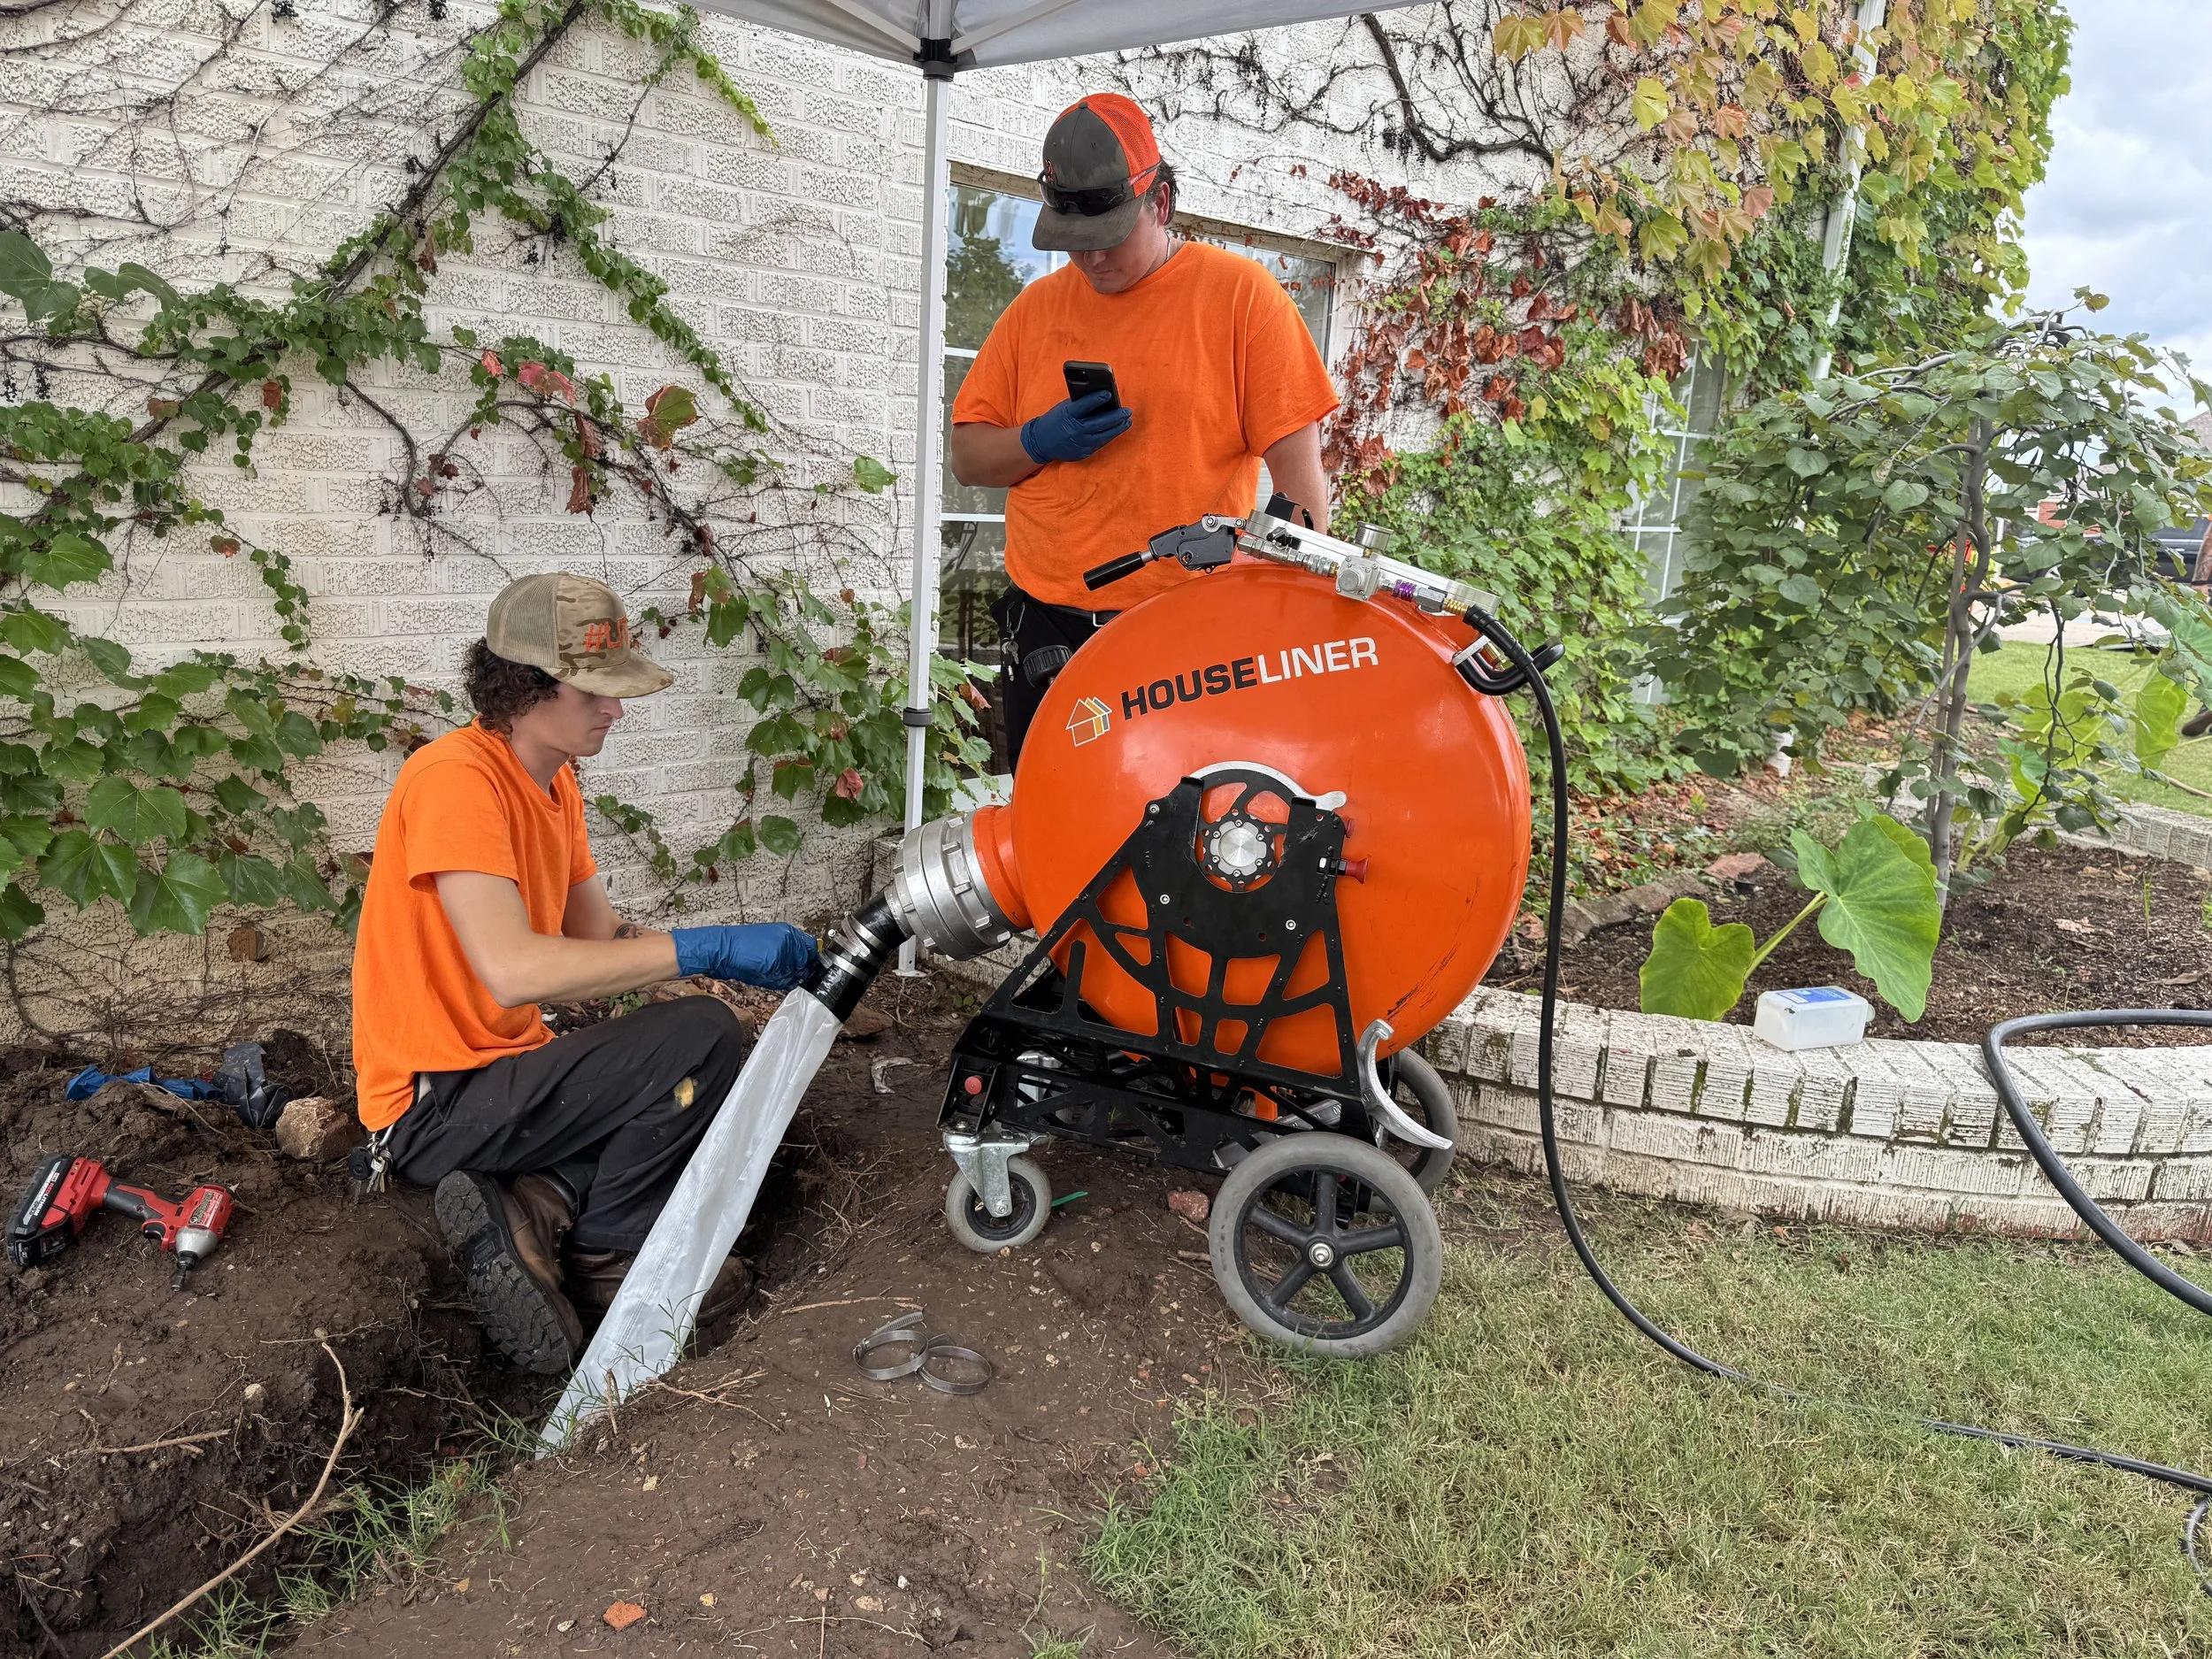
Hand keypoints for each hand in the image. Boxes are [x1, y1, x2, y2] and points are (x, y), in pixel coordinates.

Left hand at [671, 923, 817, 990]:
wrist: (718, 954)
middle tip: (795, 979)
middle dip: (799, 971)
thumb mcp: (776, 960)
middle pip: (801, 959)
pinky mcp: (762, 960)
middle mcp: (782, 941)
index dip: (813, 963)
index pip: (812, 948)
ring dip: (786, 976)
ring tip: (779, 979)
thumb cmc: (744, 950)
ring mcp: (772, 950)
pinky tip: (770, 980)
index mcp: (789, 935)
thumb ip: (794, 966)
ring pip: (789, 968)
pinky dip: (776, 978)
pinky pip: (776, 971)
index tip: (813, 975)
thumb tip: (804, 972)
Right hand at [1020, 389, 1132, 465]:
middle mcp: (1074, 430)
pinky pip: (1099, 444)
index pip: (1084, 405)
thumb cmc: (1055, 420)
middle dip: (1116, 416)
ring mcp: (1079, 443)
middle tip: (1128, 411)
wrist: (1040, 442)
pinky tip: (1116, 430)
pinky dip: (1109, 436)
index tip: (1109, 393)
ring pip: (1103, 435)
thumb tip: (1102, 398)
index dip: (1097, 399)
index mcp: (1068, 415)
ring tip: (1127, 421)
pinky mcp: (1082, 453)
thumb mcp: (1064, 408)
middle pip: (1099, 422)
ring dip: (1117, 428)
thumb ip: (1081, 404)